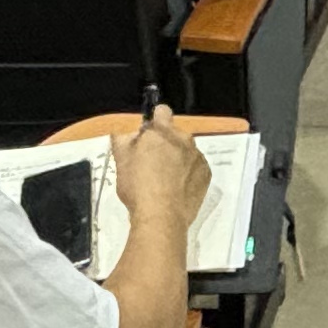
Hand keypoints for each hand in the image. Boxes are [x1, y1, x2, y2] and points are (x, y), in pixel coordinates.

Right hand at [115, 106, 209, 224]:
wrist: (161, 216)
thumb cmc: (138, 186)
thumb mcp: (121, 161)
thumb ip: (123, 140)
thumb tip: (126, 134)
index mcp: (161, 132)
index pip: (162, 112)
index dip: (155, 121)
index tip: (149, 135)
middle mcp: (183, 139)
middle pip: (175, 134)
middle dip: (165, 144)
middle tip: (152, 164)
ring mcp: (197, 157)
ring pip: (187, 152)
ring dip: (178, 160)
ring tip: (165, 181)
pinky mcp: (206, 174)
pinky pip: (196, 168)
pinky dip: (189, 175)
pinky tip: (177, 189)